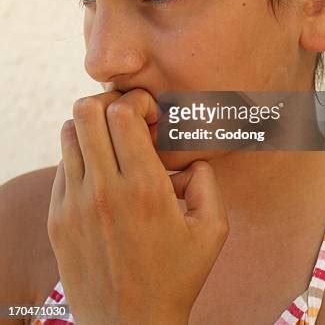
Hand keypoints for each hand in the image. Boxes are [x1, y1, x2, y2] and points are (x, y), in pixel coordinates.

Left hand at [47, 88, 228, 324]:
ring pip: (69, 133)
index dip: (137, 100)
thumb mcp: (213, 229)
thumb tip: (186, 159)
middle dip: (109, 101)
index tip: (151, 114)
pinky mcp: (57, 219)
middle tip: (127, 117)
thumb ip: (208, 181)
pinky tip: (102, 175)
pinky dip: (81, 157)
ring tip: (113, 143)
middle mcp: (103, 190)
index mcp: (144, 188)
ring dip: (92, 127)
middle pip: (85, 112)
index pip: (121, 113)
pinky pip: (62, 166)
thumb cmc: (176, 277)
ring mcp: (73, 204)